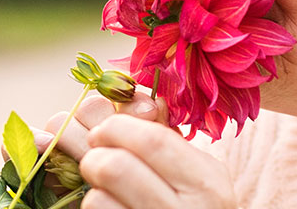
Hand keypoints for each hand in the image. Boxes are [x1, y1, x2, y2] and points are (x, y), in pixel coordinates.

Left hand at [37, 93, 235, 208]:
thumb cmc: (191, 201)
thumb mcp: (192, 169)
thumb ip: (158, 134)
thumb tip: (109, 99)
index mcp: (205, 181)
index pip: (150, 139)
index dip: (115, 126)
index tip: (102, 130)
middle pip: (114, 166)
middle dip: (93, 155)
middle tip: (94, 159)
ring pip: (96, 199)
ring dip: (91, 190)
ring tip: (103, 190)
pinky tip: (109, 208)